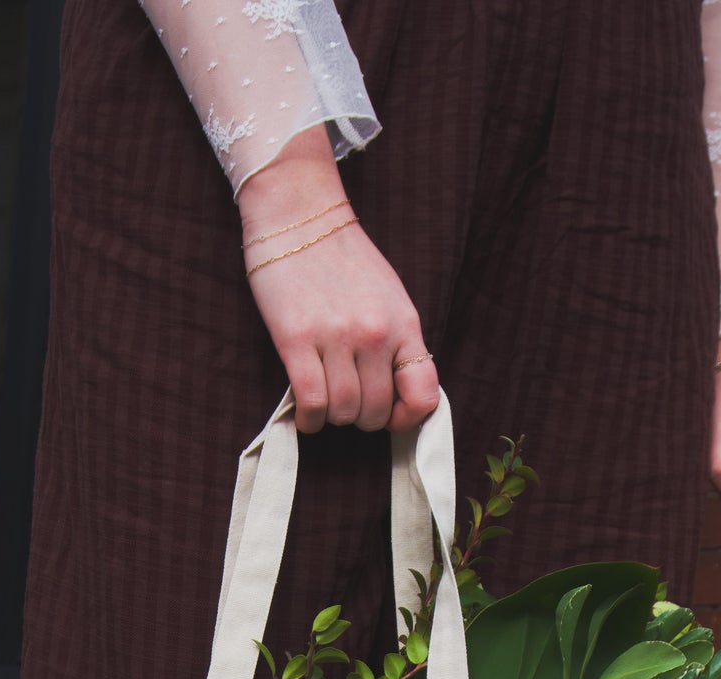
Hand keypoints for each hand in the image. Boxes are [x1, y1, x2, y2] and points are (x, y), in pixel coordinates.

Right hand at [238, 135, 437, 434]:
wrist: (299, 216)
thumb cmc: (343, 260)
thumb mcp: (388, 298)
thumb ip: (398, 343)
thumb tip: (398, 394)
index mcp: (403, 324)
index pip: (424, 395)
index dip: (408, 419)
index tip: (391, 416)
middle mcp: (375, 334)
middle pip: (376, 411)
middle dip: (362, 416)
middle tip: (347, 399)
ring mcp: (336, 338)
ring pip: (343, 412)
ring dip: (333, 416)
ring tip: (325, 399)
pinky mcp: (297, 340)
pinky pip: (312, 403)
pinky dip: (309, 420)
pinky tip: (306, 413)